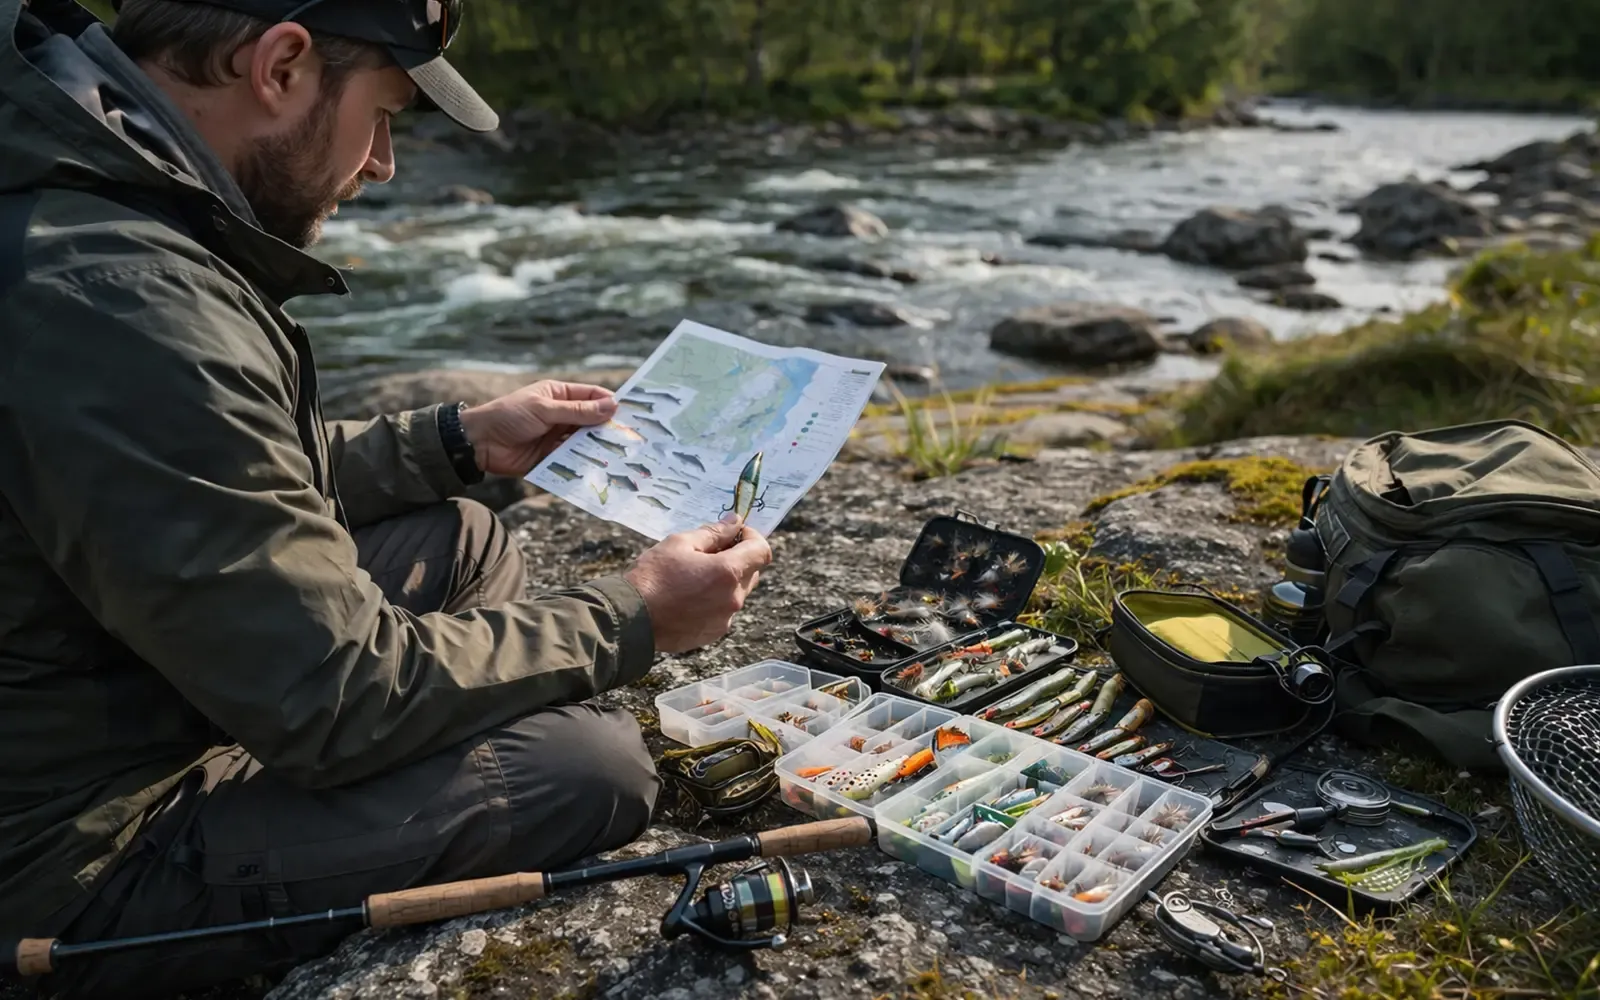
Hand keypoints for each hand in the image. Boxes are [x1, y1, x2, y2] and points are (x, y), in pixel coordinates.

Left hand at [458, 381, 617, 478]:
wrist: (480, 443)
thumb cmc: (509, 416)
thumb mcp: (545, 410)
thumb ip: (578, 411)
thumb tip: (611, 406)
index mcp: (559, 395)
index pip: (592, 396)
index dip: (610, 403)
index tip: (630, 413)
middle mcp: (561, 415)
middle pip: (592, 420)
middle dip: (608, 428)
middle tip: (631, 437)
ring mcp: (557, 436)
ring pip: (585, 441)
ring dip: (598, 447)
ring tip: (619, 454)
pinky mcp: (552, 457)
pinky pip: (573, 459)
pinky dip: (585, 462)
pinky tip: (599, 467)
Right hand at [625, 514, 773, 653]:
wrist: (630, 619)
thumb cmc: (652, 577)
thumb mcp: (680, 543)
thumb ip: (713, 532)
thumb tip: (734, 522)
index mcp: (728, 572)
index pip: (762, 551)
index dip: (752, 537)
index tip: (735, 533)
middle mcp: (733, 599)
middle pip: (752, 572)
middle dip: (737, 558)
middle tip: (708, 552)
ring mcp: (724, 620)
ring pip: (737, 592)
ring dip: (725, 581)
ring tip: (693, 577)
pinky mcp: (713, 633)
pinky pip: (723, 611)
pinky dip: (714, 601)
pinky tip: (688, 597)